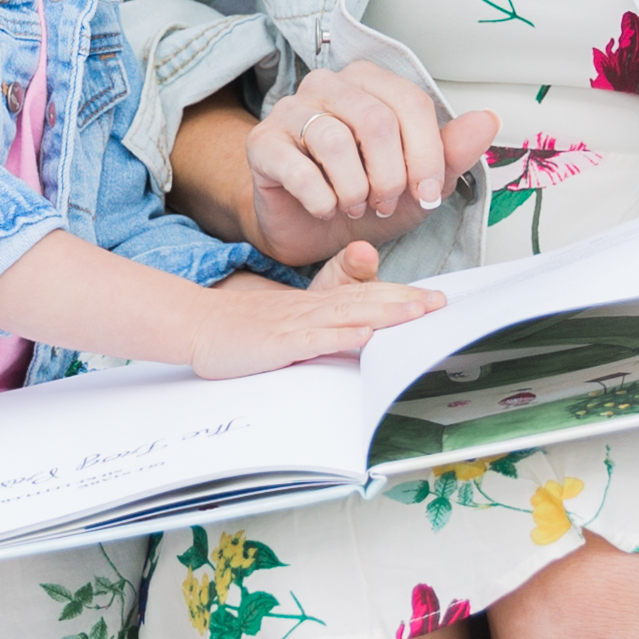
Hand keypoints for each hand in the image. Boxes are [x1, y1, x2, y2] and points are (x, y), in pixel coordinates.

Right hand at [190, 244, 446, 378]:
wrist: (198, 325)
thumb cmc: (244, 329)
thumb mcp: (290, 322)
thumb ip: (325, 327)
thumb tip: (361, 336)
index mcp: (316, 303)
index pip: (366, 295)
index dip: (401, 295)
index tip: (434, 300)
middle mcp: (311, 308)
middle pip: (365, 300)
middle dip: (405, 301)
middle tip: (440, 303)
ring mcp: (295, 324)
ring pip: (346, 315)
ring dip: (383, 313)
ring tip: (416, 312)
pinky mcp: (277, 343)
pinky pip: (312, 339)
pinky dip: (339, 337)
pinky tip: (362, 336)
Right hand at [234, 65, 498, 265]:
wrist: (312, 229)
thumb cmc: (367, 197)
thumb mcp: (419, 182)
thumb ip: (452, 151)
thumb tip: (488, 120)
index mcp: (372, 83)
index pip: (410, 103)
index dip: (426, 154)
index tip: (428, 194)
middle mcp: (329, 85)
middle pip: (375, 120)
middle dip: (390, 176)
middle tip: (388, 205)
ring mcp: (291, 109)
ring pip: (334, 140)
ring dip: (355, 189)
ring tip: (356, 207)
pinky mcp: (262, 143)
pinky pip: (297, 167)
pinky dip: (321, 198)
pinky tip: (326, 209)